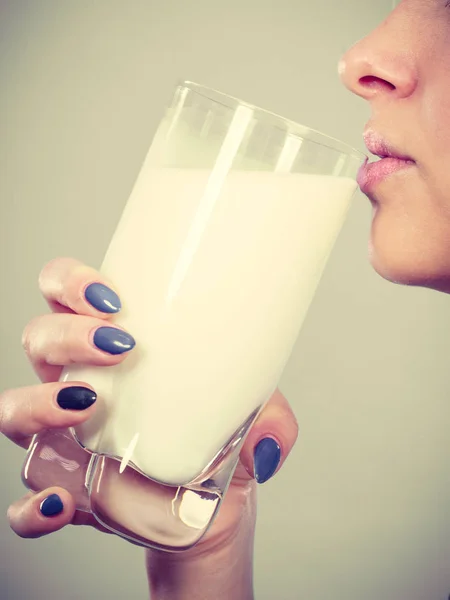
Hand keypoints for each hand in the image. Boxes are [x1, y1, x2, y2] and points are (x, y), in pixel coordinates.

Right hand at [2, 257, 298, 596]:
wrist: (210, 508)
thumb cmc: (214, 439)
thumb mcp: (247, 415)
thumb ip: (269, 420)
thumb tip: (270, 440)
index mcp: (109, 351)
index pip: (67, 296)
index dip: (70, 282)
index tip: (110, 294)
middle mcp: (75, 385)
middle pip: (39, 339)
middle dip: (66, 333)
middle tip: (119, 342)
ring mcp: (63, 441)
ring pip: (14, 410)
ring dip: (38, 403)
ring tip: (88, 405)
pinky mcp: (67, 494)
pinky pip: (24, 504)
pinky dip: (33, 506)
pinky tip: (61, 503)